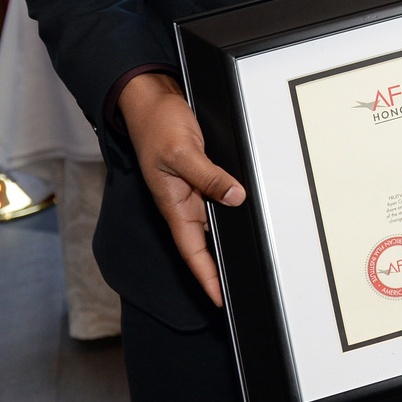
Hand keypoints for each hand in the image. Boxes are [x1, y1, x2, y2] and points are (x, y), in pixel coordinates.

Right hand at [116, 71, 244, 305]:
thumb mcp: (184, 153)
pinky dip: (232, 209)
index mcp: (173, 206)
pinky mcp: (202, 176)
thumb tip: (236, 197)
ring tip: (249, 261)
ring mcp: (193, 190)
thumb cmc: (159, 126)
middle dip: (220, 268)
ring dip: (227, 240)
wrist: (152, 101)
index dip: (206, 277)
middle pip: (205, 244)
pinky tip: (248, 217)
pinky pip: (219, 198)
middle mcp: (184, 203)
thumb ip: (210, 177)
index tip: (220, 300)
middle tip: (243, 287)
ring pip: (214, 223)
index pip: (192, 252)